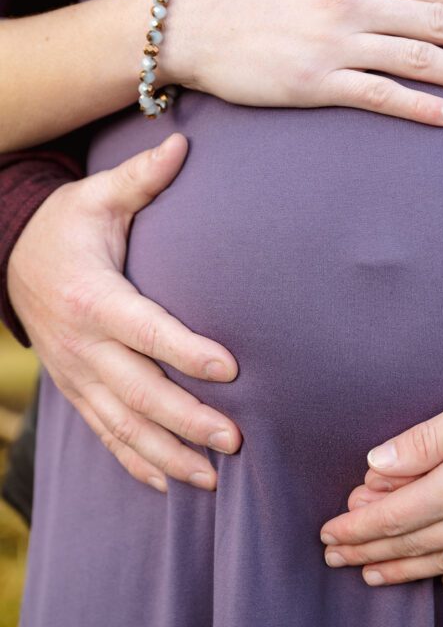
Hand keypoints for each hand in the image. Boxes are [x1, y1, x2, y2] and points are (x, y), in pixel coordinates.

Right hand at [7, 133, 240, 493]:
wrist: (12, 259)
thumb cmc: (68, 226)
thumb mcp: (97, 197)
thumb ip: (141, 178)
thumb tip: (183, 141)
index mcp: (93, 298)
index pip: (146, 330)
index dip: (186, 351)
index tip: (231, 368)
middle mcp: (83, 346)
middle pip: (139, 392)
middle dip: (188, 419)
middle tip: (236, 439)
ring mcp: (77, 375)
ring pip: (123, 426)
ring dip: (167, 454)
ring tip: (212, 478)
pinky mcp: (77, 390)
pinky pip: (104, 434)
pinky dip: (135, 462)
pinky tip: (168, 484)